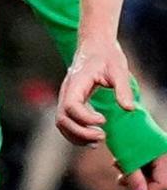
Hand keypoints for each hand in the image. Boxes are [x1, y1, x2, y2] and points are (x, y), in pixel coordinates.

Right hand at [59, 43, 166, 189]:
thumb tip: (129, 109)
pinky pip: (66, 122)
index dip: (85, 117)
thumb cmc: (107, 56)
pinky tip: (92, 138)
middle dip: (80, 132)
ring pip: (61, 124)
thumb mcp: (119, 69)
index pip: (71, 106)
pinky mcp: (69, 103)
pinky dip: (76, 133)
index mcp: (75, 83)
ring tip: (98, 141)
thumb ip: (123, 89)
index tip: (104, 120)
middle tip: (103, 136)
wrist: (95, 47)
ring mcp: (65, 98)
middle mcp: (66, 92)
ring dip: (77, 136)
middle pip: (62, 119)